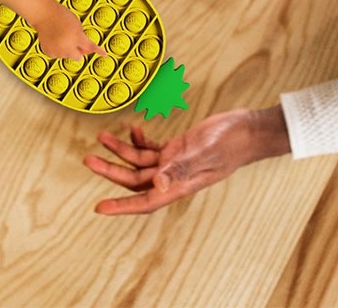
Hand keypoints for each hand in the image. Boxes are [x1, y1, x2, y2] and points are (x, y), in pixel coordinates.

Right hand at [33, 0, 105, 60]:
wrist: (44, 14)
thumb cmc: (61, 16)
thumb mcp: (77, 25)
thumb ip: (83, 39)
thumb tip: (84, 54)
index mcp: (76, 37)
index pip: (90, 46)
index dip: (98, 50)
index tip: (105, 54)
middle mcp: (66, 46)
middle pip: (78, 57)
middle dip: (78, 52)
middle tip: (72, 40)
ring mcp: (57, 50)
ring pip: (67, 56)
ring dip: (67, 49)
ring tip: (60, 35)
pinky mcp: (49, 52)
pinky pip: (58, 55)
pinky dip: (57, 49)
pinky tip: (54, 39)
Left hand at [84, 107, 289, 214]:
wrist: (249, 129)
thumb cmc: (232, 141)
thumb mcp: (205, 152)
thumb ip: (181, 168)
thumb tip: (157, 185)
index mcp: (180, 184)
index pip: (145, 200)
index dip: (121, 206)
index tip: (99, 208)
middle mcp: (174, 176)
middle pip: (135, 180)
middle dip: (111, 170)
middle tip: (89, 159)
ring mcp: (176, 162)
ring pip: (141, 163)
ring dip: (121, 151)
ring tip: (103, 137)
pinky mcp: (179, 149)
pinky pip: (153, 150)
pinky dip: (141, 141)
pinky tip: (134, 129)